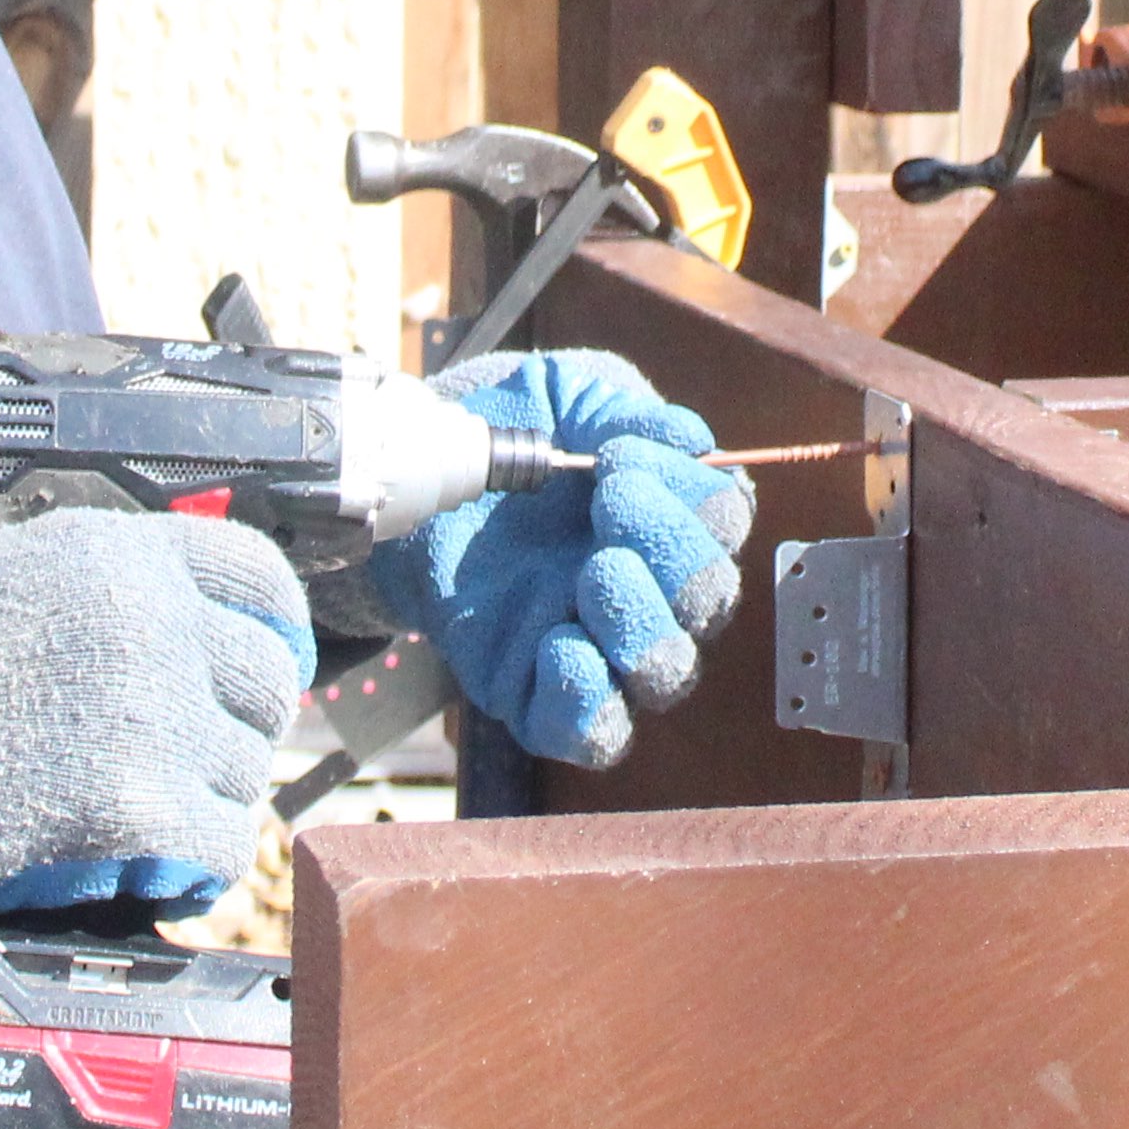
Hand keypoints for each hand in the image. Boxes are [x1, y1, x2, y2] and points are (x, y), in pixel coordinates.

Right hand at [0, 510, 312, 923]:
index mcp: (122, 554)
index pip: (260, 576)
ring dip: (207, 798)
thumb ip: (100, 581)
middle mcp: (158, 625)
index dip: (272, 629)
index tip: (263, 663)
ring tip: (144, 814)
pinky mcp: (142, 813)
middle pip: (267, 682)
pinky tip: (152, 868)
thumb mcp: (1, 568)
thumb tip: (169, 613)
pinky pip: (224, 849)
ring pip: (249, 772)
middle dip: (238, 724)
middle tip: (192, 759)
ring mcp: (158, 720)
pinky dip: (195, 866)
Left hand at [370, 351, 752, 770]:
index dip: (688, 495)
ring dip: (645, 629)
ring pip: (667, 674)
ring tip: (593, 574)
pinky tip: (564, 647)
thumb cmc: (493, 433)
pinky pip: (595, 730)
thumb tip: (689, 441)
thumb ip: (618, 409)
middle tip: (608, 507)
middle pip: (708, 600)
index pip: (722, 521)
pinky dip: (591, 703)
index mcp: (667, 514)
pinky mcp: (538, 692)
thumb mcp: (554, 397)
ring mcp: (599, 646)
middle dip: (674, 554)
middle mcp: (650, 588)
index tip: (618, 459)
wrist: (405, 483)